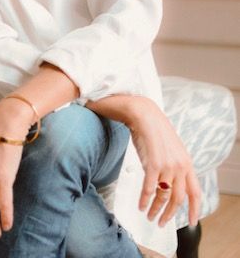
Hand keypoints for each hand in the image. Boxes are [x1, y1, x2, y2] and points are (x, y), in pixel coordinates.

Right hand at [125, 97, 200, 227]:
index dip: (195, 210)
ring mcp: (167, 165)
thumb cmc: (155, 130)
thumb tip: (171, 185)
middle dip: (169, 214)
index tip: (192, 222)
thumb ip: (175, 166)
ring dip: (155, 209)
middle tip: (160, 222)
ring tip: (149, 214)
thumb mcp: (173, 149)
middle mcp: (180, 166)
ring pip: (163, 196)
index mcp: (187, 163)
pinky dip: (144, 200)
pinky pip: (149, 189)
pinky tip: (141, 204)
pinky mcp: (153, 164)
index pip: (195, 192)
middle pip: (177, 199)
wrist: (144, 114)